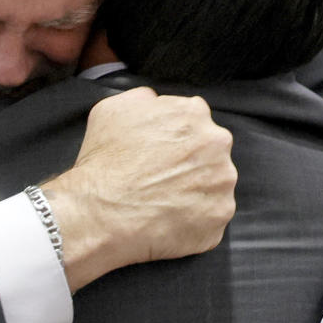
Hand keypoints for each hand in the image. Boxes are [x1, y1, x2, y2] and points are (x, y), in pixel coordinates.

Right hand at [45, 87, 236, 291]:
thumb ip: (143, 100)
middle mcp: (217, 143)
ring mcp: (222, 180)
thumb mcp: (111, 110)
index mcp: (193, 113)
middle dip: (191, 166)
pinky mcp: (221, 214)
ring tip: (164, 203)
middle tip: (162, 181)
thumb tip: (154, 102)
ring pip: (214, 185)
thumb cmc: (104, 163)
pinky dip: (195, 222)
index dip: (176, 141)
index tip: (161, 157)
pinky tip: (170, 221)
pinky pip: (213, 217)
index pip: (195, 123)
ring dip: (195, 193)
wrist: (101, 214)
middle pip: (210, 153)